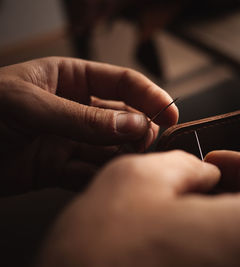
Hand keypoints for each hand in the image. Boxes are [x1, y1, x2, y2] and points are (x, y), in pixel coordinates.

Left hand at [0, 57, 177, 193]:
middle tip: (150, 142)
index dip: (150, 96)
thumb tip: (133, 124)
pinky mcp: (58, 167)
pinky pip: (90, 171)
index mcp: (69, 79)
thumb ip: (82, 117)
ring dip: (125, 155)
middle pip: (122, 116)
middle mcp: (74, 108)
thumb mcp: (29, 104)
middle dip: (140, 128)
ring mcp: (68, 139)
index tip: (171, 112)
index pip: (122, 82)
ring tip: (136, 162)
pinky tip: (113, 178)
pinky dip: (103, 176)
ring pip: (110, 147)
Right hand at [37, 150, 239, 266]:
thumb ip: (184, 165)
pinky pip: (225, 262)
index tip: (216, 162)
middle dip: (233, 189)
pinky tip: (168, 240)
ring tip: (175, 210)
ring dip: (217, 217)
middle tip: (195, 182)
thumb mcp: (138, 178)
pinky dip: (206, 245)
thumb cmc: (101, 254)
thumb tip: (203, 175)